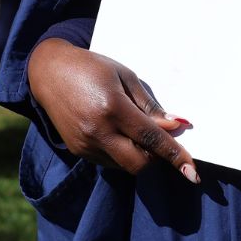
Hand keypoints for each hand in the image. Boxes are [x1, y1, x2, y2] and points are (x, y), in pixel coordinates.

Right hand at [27, 39, 198, 182]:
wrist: (48, 73)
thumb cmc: (92, 68)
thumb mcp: (125, 77)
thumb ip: (149, 106)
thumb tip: (174, 127)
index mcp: (113, 108)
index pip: (151, 139)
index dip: (174, 156)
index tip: (192, 173)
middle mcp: (98, 131)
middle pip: (139, 164)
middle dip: (156, 158)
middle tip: (160, 140)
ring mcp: (85, 144)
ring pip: (124, 165)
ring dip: (138, 154)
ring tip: (132, 127)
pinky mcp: (78, 150)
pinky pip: (109, 161)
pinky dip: (121, 153)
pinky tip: (116, 131)